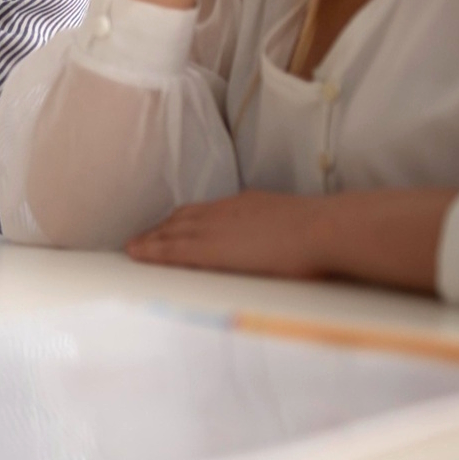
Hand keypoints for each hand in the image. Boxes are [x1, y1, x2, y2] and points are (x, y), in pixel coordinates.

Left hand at [126, 188, 458, 293]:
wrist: (323, 230)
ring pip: (172, 232)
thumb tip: (287, 237)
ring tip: (135, 247)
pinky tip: (138, 253)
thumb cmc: (322, 230)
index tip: (172, 226)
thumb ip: (282, 228)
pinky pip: (172, 250)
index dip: (186, 220)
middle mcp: (225, 212)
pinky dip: (154, 250)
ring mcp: (215, 228)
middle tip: (143, 238)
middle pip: (183, 218)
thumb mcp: (295, 221)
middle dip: (162, 229)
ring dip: (152, 239)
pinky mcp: (210, 249)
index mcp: (246, 205)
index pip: (207, 211)